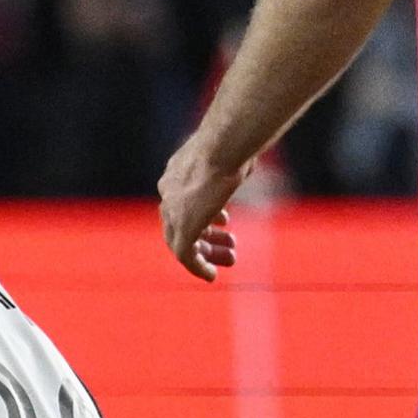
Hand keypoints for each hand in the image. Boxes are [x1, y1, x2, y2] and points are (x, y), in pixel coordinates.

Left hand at [156, 135, 246, 281]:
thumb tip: (247, 158)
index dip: (204, 214)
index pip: (183, 202)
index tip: (223, 223)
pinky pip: (185, 256)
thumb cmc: (233, 142)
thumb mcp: (229, 152)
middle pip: (182, 223)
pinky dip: (197, 267)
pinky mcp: (181, 228)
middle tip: (229, 245)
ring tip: (231, 259)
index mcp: (176, 173)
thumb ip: (230, 162)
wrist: (222, 146)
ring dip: (207, 253)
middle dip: (206, 236)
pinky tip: (212, 275)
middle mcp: (169, 192)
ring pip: (183, 242)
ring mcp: (173, 212)